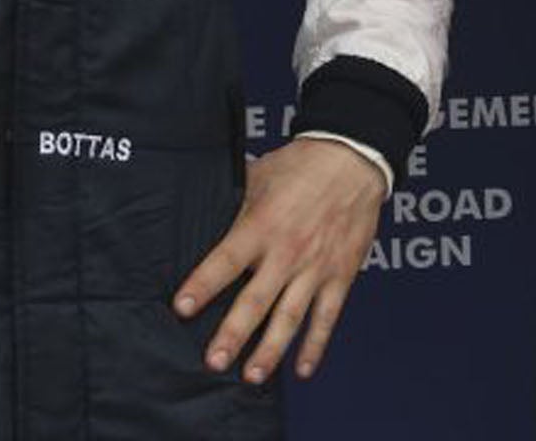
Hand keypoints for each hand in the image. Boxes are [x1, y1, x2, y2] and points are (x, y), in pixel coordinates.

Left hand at [173, 136, 385, 382]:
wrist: (353, 158)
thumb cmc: (302, 166)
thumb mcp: (259, 177)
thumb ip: (233, 205)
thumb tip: (199, 216)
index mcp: (262, 226)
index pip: (226, 261)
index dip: (203, 285)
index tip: (182, 308)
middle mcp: (288, 251)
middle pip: (257, 299)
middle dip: (234, 333)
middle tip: (215, 360)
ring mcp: (316, 267)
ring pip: (291, 315)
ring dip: (271, 349)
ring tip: (252, 376)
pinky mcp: (340, 274)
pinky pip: (328, 315)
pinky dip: (316, 343)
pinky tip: (302, 368)